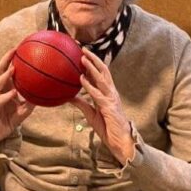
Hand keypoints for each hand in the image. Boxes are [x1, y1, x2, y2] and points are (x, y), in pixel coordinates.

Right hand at [0, 49, 34, 149]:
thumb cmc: (8, 121)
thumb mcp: (24, 111)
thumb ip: (31, 102)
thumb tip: (45, 95)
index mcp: (6, 88)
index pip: (8, 69)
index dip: (13, 58)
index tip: (23, 47)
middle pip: (0, 69)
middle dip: (7, 58)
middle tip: (15, 49)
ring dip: (6, 75)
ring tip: (14, 68)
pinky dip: (7, 96)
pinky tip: (14, 93)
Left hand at [73, 48, 135, 165]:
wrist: (121, 141)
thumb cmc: (108, 128)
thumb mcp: (91, 114)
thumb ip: (82, 104)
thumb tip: (70, 96)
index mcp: (108, 93)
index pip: (101, 74)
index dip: (93, 64)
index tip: (84, 54)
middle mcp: (111, 93)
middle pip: (104, 71)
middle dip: (94, 59)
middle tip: (83, 49)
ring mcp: (111, 99)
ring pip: (102, 79)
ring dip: (92, 68)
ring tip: (82, 59)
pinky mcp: (109, 107)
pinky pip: (98, 94)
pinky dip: (89, 86)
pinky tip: (81, 80)